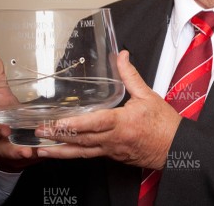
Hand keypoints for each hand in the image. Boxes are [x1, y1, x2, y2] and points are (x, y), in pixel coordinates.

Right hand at [0, 52, 41, 171]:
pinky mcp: (22, 155)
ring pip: (15, 153)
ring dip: (22, 154)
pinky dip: (34, 157)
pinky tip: (40, 155)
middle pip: (3, 143)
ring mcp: (10, 148)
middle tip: (21, 148)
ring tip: (30, 153)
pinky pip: (28, 158)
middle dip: (11, 146)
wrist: (3, 138)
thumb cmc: (2, 114)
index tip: (4, 129)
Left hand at [34, 50, 181, 169]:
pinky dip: (74, 154)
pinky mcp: (113, 157)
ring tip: (41, 149)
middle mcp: (114, 140)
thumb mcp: (147, 95)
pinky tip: (62, 152)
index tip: (57, 123)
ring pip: (82, 153)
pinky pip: (90, 156)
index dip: (74, 124)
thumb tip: (121, 56)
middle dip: (58, 136)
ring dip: (61, 151)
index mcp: (122, 123)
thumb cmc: (164, 124)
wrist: (175, 148)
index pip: (94, 124)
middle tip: (38, 132)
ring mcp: (112, 151)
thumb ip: (130, 75)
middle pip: (82, 140)